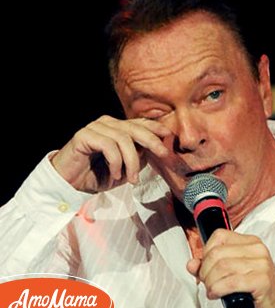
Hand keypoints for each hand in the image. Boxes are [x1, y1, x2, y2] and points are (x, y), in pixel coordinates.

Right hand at [51, 115, 170, 192]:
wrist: (71, 184)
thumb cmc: (98, 175)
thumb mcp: (126, 168)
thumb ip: (140, 157)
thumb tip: (157, 150)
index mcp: (118, 128)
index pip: (140, 123)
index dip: (156, 127)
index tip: (169, 135)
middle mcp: (107, 124)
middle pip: (135, 128)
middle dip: (152, 141)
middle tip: (163, 154)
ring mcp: (95, 128)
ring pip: (124, 139)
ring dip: (131, 162)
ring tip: (132, 179)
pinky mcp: (84, 135)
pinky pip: (108, 145)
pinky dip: (116, 162)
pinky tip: (115, 175)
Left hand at [187, 229, 274, 307]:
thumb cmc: (254, 291)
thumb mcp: (231, 273)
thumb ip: (210, 267)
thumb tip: (192, 264)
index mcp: (251, 242)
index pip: (219, 236)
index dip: (206, 252)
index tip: (206, 267)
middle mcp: (258, 249)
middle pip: (217, 253)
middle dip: (205, 272)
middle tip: (208, 283)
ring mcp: (262, 264)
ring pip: (221, 267)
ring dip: (210, 283)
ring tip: (213, 290)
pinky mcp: (262, 280)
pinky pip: (230, 282)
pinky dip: (218, 290)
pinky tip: (217, 295)